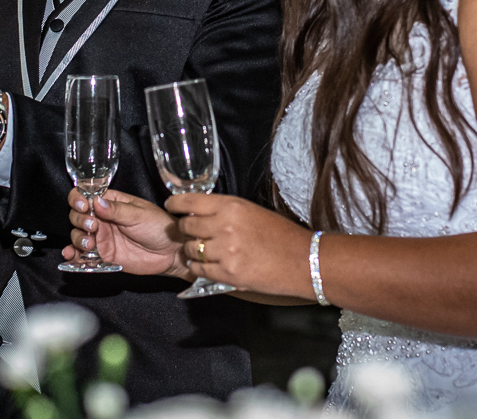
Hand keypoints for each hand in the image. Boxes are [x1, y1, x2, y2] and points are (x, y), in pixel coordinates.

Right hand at [62, 189, 190, 277]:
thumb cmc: (159, 226)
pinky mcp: (103, 255)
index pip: (86, 195)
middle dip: (79, 220)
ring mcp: (102, 237)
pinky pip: (83, 255)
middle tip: (92, 226)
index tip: (83, 206)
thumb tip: (96, 201)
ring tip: (89, 243)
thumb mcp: (139, 214)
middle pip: (77, 215)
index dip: (79, 199)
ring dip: (78, 238)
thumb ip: (116, 210)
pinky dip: (74, 255)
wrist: (171, 253)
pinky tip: (71, 255)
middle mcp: (103, 219)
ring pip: (78, 235)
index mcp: (110, 202)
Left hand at [167, 193, 312, 298]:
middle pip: (186, 227)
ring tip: (201, 252)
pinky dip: (199, 268)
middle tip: (189, 234)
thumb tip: (199, 212)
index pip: (189, 201)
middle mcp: (225, 226)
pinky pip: (200, 270)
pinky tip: (206, 266)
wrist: (304, 261)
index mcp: (232, 206)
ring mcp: (226, 251)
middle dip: (184, 230)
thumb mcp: (251, 212)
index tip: (171, 207)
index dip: (175, 205)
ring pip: (191, 250)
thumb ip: (224, 211)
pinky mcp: (229, 274)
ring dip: (192, 251)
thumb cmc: (281, 235)